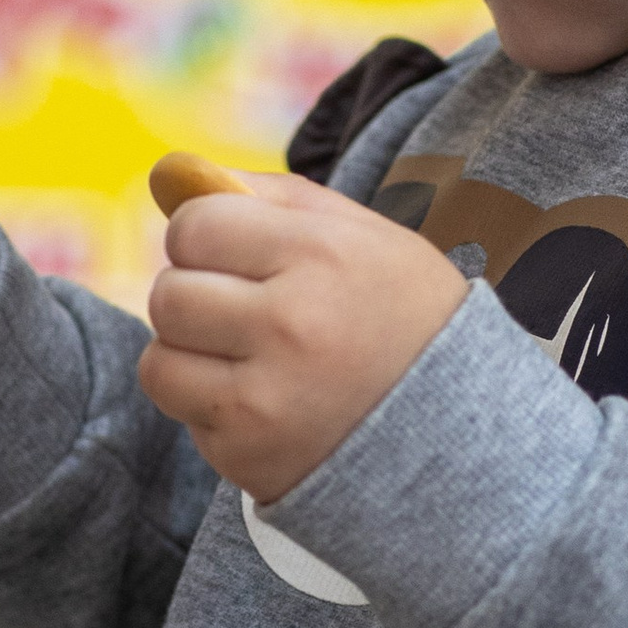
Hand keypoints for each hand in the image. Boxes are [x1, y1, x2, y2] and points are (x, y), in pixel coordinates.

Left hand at [139, 176, 466, 503]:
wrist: (468, 437)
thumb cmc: (402, 319)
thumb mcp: (361, 237)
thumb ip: (267, 196)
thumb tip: (164, 171)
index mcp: (322, 256)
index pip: (193, 228)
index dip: (207, 239)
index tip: (240, 257)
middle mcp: (291, 325)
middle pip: (169, 295)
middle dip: (196, 299)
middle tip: (248, 313)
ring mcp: (267, 399)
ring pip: (159, 362)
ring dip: (191, 359)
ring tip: (252, 362)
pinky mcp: (249, 456)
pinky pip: (186, 417)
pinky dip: (212, 410)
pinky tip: (269, 406)